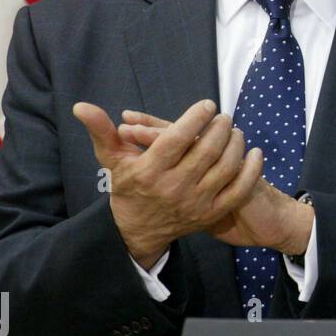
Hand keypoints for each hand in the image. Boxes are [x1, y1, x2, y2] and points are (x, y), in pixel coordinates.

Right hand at [119, 110, 310, 253]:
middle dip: (220, 127)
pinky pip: (240, 190)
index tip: (207, 105)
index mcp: (150, 171)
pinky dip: (252, 170)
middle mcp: (174, 187)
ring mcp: (196, 203)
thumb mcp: (112, 159)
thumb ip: (101, 130)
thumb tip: (81, 106)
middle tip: (223, 117)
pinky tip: (255, 152)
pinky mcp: (212, 214)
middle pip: (207, 150)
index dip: (196, 117)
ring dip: (236, 144)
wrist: (138, 230)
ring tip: (234, 130)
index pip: (178, 137)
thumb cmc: (128, 187)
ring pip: (226, 167)